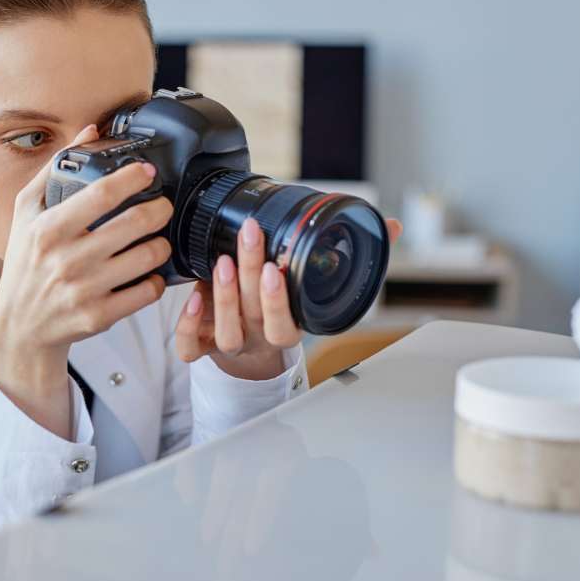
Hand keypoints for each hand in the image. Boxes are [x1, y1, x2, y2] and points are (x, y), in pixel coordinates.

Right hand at [0, 123, 173, 436]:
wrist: (20, 327)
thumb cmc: (25, 263)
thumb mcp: (25, 213)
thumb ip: (54, 169)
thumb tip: (89, 131)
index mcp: (47, 229)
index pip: (100, 194)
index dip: (132, 178)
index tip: (147, 171)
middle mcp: (66, 258)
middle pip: (134, 223)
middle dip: (160, 209)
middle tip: (162, 206)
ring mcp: (84, 289)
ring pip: (148, 257)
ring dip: (162, 244)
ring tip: (158, 238)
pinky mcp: (100, 315)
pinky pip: (147, 291)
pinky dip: (156, 279)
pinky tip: (149, 272)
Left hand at [175, 216, 402, 379]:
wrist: (251, 354)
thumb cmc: (284, 308)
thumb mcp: (317, 284)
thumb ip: (354, 255)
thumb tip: (391, 226)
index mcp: (288, 327)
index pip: (287, 323)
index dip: (280, 300)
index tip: (278, 268)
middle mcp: (259, 337)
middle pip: (254, 314)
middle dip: (250, 275)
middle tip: (249, 238)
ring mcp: (230, 343)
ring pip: (226, 332)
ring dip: (222, 298)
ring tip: (223, 261)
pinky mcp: (202, 346)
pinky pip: (191, 348)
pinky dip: (189, 327)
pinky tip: (191, 298)